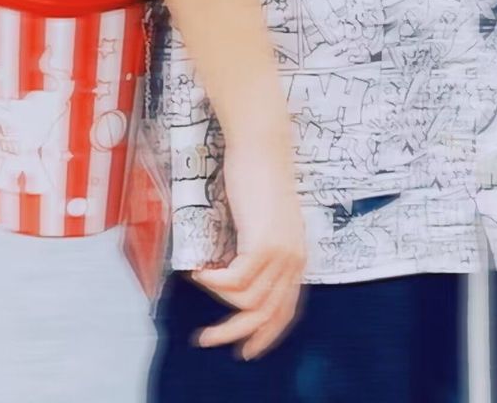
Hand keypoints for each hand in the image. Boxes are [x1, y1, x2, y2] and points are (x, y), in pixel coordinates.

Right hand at [191, 137, 305, 359]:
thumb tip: (238, 270)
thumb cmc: (259, 176)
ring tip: (200, 279)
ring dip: (217, 299)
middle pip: (267, 314)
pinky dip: (213, 280)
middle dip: (236, 333)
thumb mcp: (265, 218)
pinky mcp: (262, 243)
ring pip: (248, 301)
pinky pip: (234, 281)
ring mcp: (280, 252)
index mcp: (297, 256)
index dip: (266, 333)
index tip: (247, 348)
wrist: (262, 147)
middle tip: (208, 340)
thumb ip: (260, 245)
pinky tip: (199, 268)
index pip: (286, 309)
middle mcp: (293, 259)